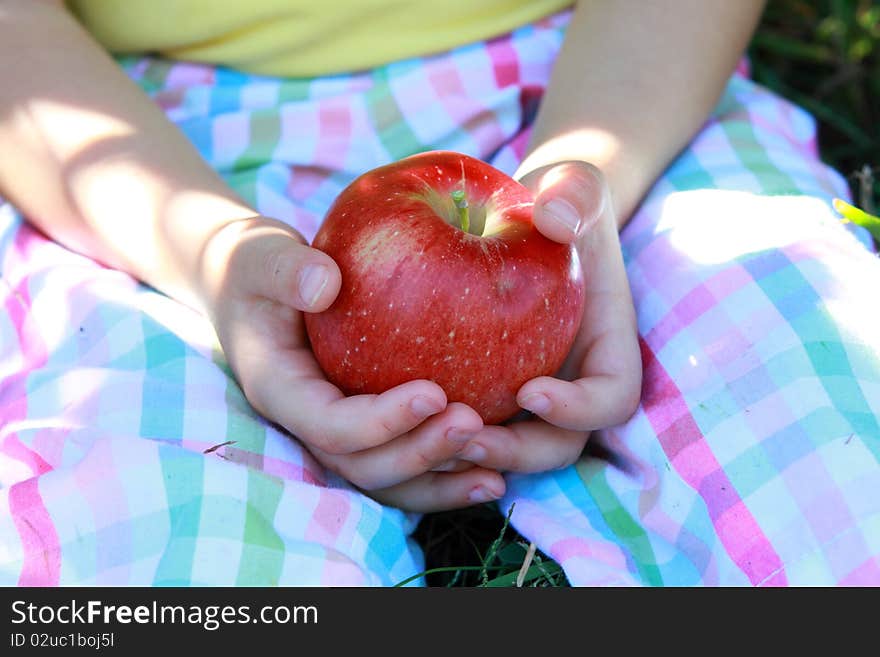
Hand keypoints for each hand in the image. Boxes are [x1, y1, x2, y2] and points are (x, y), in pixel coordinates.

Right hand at [200, 216, 505, 510]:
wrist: (255, 286)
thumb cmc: (257, 267)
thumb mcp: (259, 256)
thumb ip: (286, 269)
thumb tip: (325, 284)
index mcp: (281, 390)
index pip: (330, 425)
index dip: (381, 420)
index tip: (435, 392)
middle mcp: (310, 423)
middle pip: (365, 464)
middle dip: (420, 452)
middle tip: (473, 424)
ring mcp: (340, 431)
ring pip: (390, 478)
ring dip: (440, 477)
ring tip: (496, 475)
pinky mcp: (368, 426)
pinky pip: (406, 459)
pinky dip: (446, 474)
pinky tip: (493, 476)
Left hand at [447, 162, 642, 472]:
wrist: (529, 219)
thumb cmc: (558, 202)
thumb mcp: (574, 185)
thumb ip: (576, 195)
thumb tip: (553, 218)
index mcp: (605, 350)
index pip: (610, 398)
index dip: (578, 409)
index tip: (530, 390)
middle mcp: (569, 384)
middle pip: (554, 444)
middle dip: (514, 451)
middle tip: (465, 437)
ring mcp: (524, 391)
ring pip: (504, 445)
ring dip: (468, 452)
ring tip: (422, 437)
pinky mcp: (482, 387)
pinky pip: (461, 419)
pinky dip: (433, 429)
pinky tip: (390, 419)